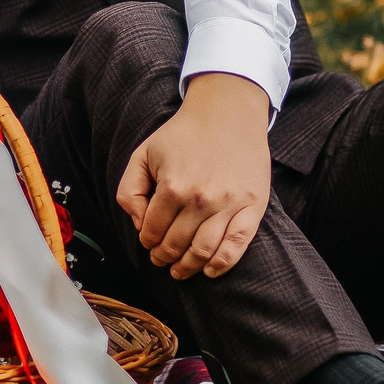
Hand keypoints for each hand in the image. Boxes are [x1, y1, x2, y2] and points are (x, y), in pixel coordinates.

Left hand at [115, 73, 273, 279]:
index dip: (147, 242)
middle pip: (176, 245)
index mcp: (172, 187)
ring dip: (188, 267)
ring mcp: (229, 204)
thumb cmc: (183, 134)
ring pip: (204, 251)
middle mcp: (200, 199)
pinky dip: (221, 264)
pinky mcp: (252, 205)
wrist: (227, 113)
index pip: (152, 231)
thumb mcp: (144, 154)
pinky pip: (237, 245)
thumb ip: (130, 190)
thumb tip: (139, 224)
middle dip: (163, 257)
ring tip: (180, 270)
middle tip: (161, 259)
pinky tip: (209, 270)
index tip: (148, 243)